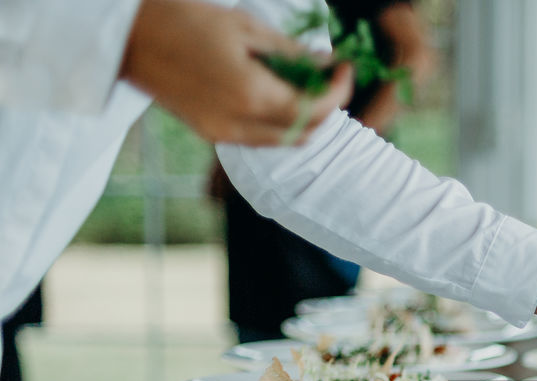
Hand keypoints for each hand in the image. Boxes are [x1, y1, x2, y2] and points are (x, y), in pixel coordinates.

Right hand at [121, 0, 353, 145]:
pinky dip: (278, 123)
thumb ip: (290, 53)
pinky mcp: (210, 134)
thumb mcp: (245, 27)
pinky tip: (276, 94)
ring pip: (284, 141)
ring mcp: (223, 134)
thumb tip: (326, 64)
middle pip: (305, 132)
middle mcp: (240, 124)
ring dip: (304, 119)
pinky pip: (259, 139)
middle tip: (329, 77)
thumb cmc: (183, 19)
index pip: (316, 109)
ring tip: (305, 84)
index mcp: (251, 95)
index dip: (339, 91)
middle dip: (326, 108)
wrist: (126, 36)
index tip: (344, 67)